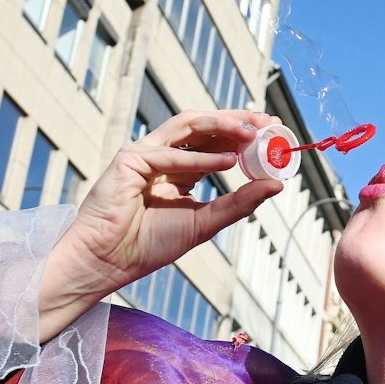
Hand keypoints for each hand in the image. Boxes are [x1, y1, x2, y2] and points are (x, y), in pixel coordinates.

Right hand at [37, 110, 283, 340]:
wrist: (108, 262)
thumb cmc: (149, 245)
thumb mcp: (205, 222)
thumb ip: (240, 202)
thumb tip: (276, 184)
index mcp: (180, 172)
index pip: (216, 143)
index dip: (244, 135)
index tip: (274, 131)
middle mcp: (164, 158)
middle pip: (204, 128)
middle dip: (237, 121)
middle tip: (268, 121)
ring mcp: (145, 155)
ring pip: (187, 127)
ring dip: (221, 125)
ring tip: (251, 132)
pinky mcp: (128, 160)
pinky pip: (169, 155)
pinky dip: (200, 158)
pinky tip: (228, 161)